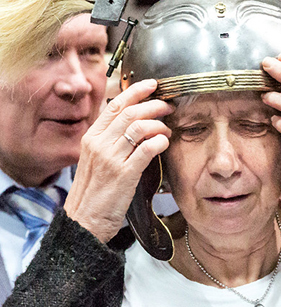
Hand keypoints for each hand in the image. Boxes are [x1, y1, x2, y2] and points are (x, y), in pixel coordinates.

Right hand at [64, 80, 172, 242]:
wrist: (84, 221)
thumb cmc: (94, 192)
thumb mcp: (96, 160)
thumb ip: (111, 141)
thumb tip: (134, 124)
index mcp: (91, 138)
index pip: (115, 105)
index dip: (135, 92)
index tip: (152, 85)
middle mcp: (99, 144)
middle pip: (130, 113)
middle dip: (154, 105)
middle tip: (168, 107)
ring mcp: (111, 158)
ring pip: (139, 127)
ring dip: (159, 124)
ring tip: (168, 130)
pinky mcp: (124, 174)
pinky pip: (147, 149)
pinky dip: (160, 142)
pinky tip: (165, 143)